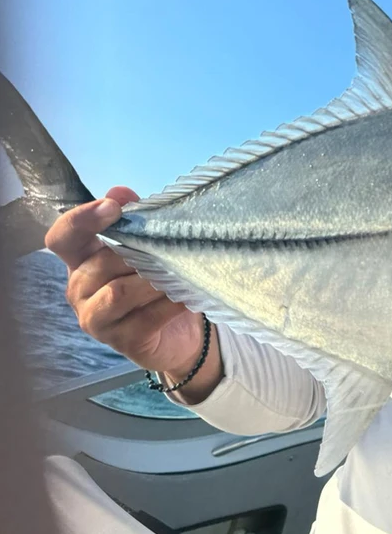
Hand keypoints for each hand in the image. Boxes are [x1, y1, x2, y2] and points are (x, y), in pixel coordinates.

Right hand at [45, 187, 222, 400]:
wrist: (182, 331)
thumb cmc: (159, 281)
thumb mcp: (149, 247)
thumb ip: (135, 220)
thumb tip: (120, 192)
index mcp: (81, 260)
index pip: (62, 237)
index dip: (81, 220)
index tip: (113, 207)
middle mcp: (80, 289)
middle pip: (99, 264)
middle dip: (137, 253)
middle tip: (170, 248)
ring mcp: (96, 318)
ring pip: (119, 292)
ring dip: (153, 280)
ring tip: (178, 273)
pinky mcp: (121, 341)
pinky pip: (145, 317)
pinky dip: (170, 304)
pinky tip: (186, 297)